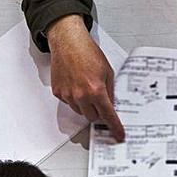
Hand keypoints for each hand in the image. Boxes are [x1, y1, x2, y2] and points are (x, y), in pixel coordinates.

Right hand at [47, 15, 124, 140]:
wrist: (68, 42)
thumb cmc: (87, 52)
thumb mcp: (107, 71)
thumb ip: (110, 90)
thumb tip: (111, 104)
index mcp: (96, 90)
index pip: (108, 115)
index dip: (114, 127)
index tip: (118, 134)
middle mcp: (81, 95)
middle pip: (92, 117)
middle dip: (98, 112)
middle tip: (100, 100)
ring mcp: (68, 95)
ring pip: (80, 111)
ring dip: (85, 105)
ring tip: (86, 86)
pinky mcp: (58, 92)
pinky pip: (69, 102)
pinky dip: (74, 97)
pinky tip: (76, 83)